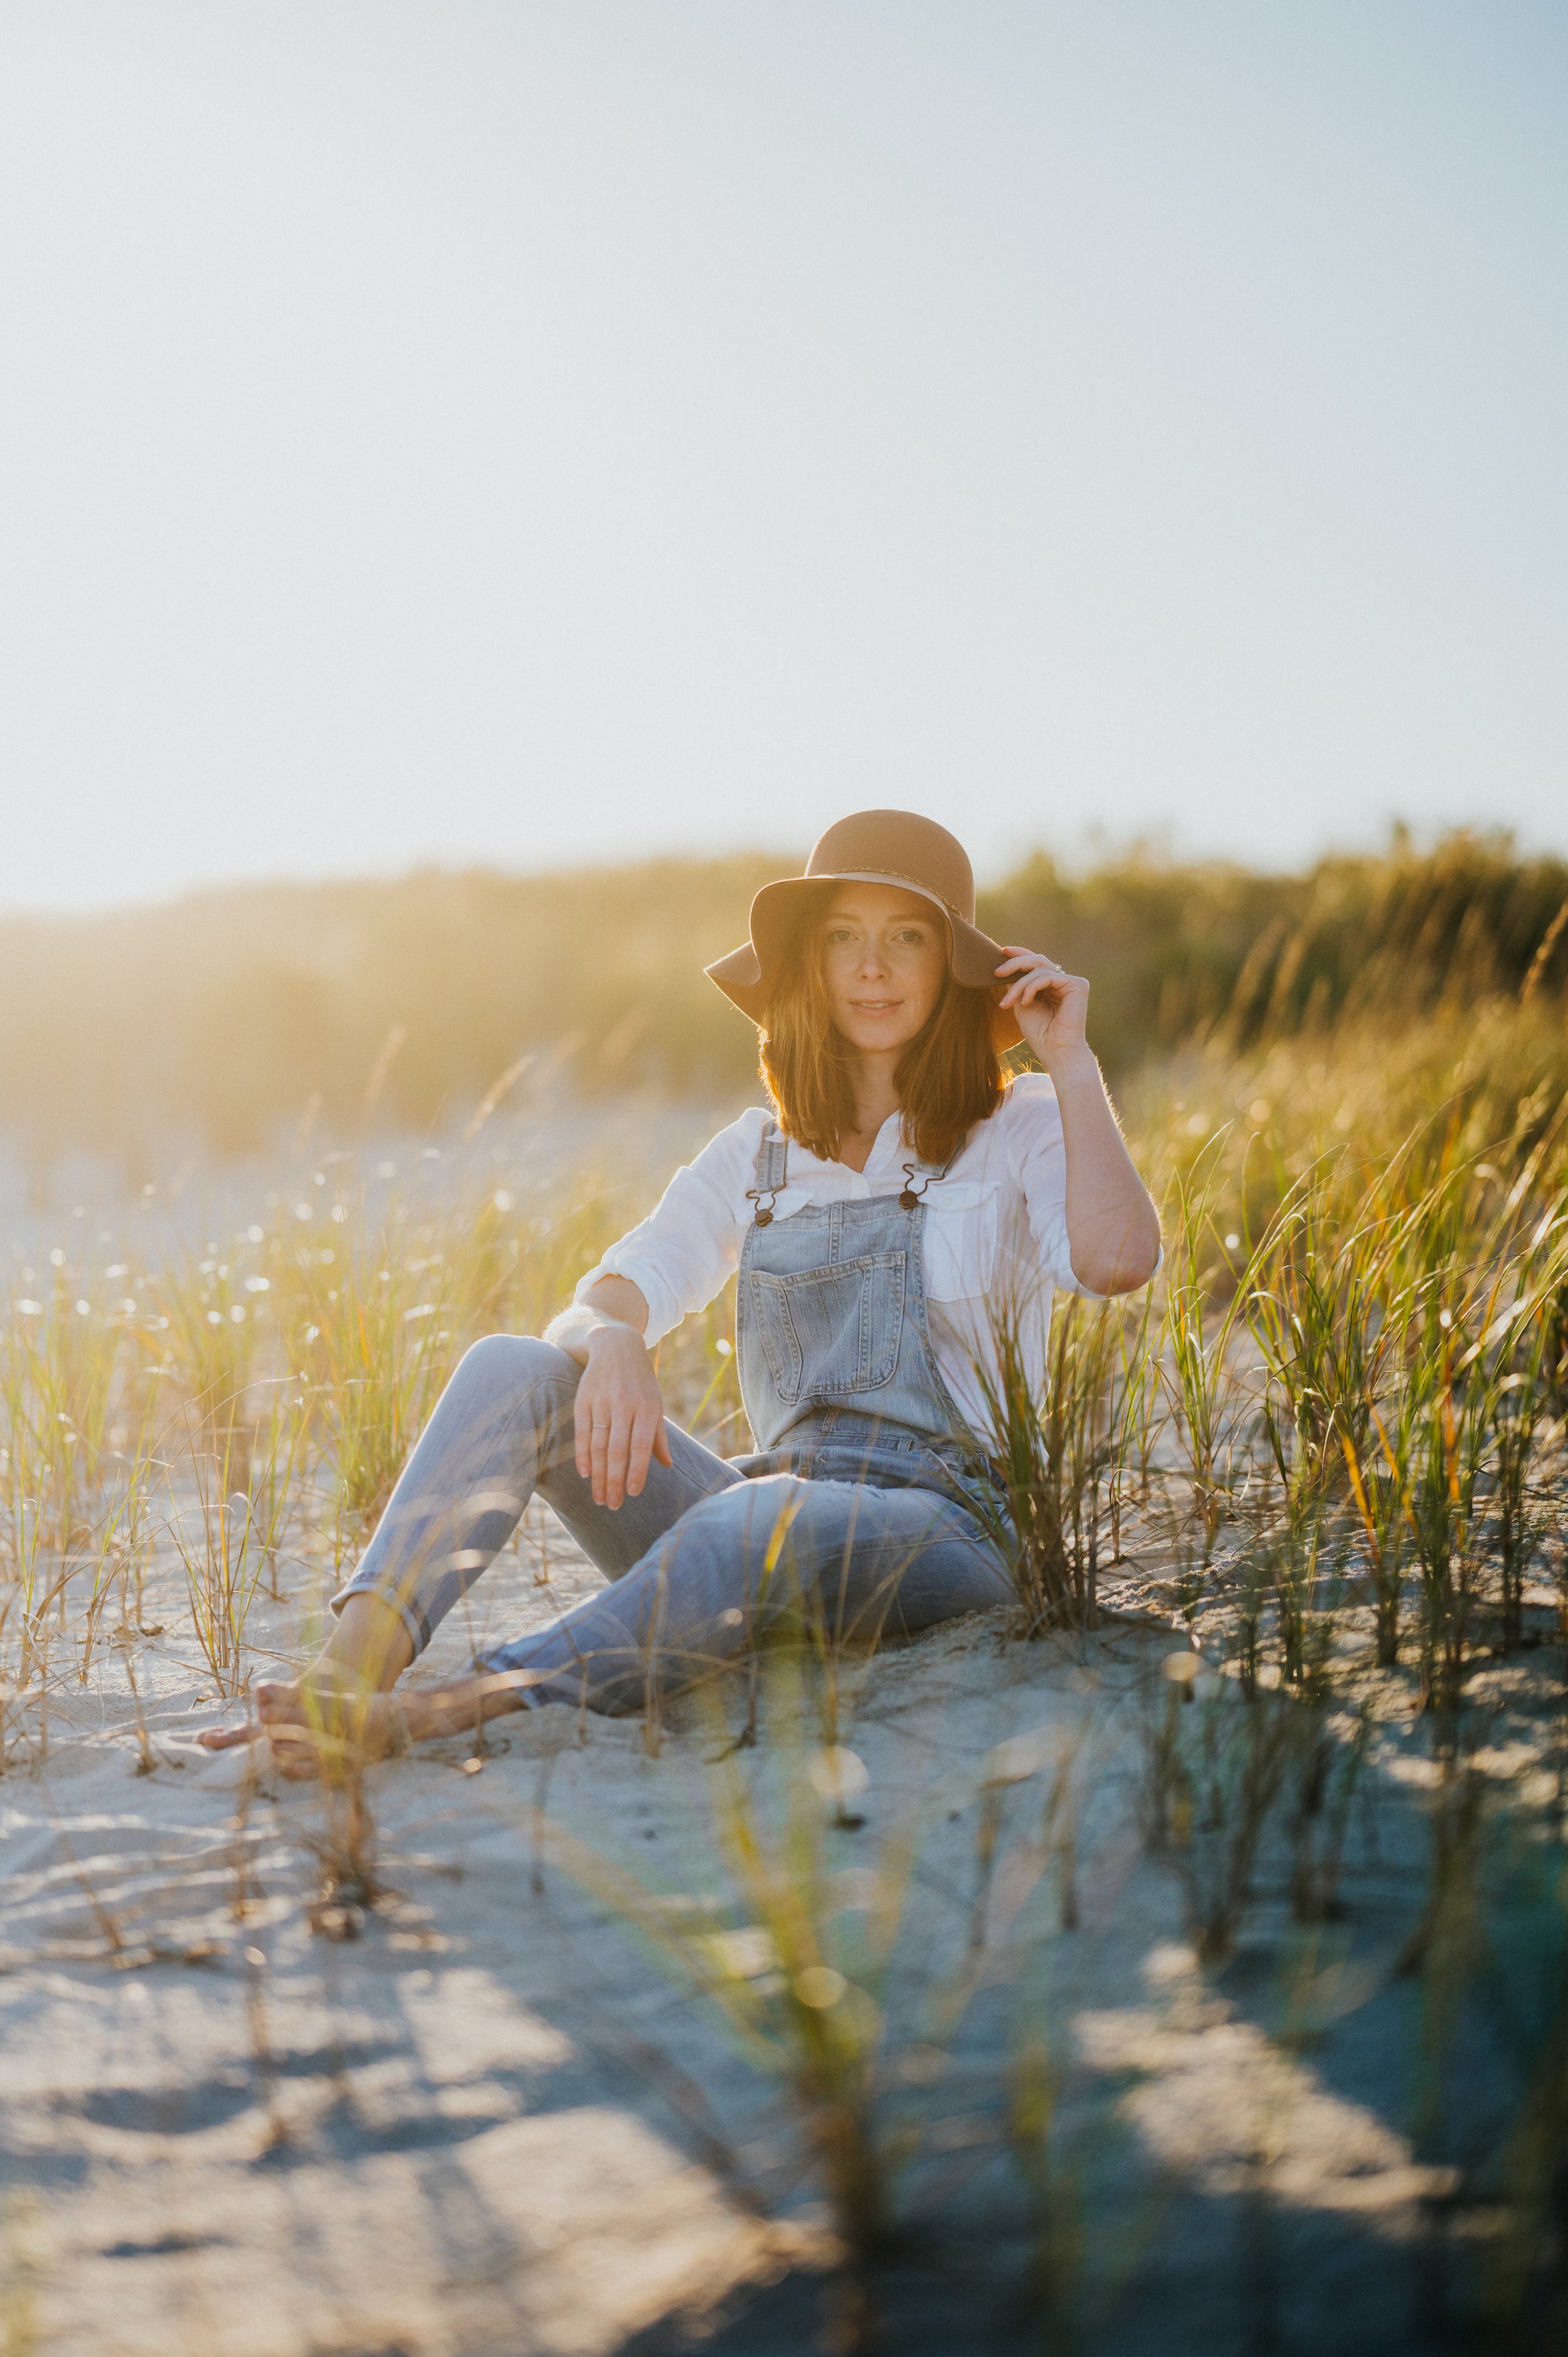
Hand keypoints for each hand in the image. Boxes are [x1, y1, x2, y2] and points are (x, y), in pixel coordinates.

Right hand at [574, 1325, 672, 1508]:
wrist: (615, 1346)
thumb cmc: (641, 1381)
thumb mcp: (656, 1402)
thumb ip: (658, 1435)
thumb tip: (666, 1465)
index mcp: (647, 1407)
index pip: (641, 1446)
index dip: (637, 1471)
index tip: (632, 1493)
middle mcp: (624, 1405)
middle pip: (618, 1450)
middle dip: (614, 1481)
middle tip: (612, 1505)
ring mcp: (602, 1402)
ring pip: (599, 1445)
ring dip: (598, 1475)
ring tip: (599, 1497)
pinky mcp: (583, 1400)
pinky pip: (582, 1432)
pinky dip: (583, 1454)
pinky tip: (585, 1473)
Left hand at [995, 945, 1090, 1071]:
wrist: (1055, 1051)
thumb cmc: (1040, 1034)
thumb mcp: (1022, 1004)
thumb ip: (1017, 985)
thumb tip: (1005, 967)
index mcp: (1052, 986)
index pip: (1036, 964)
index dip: (1020, 954)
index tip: (1002, 951)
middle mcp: (1063, 982)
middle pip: (1037, 960)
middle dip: (1015, 963)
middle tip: (997, 972)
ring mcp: (1072, 982)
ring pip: (1039, 969)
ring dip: (1018, 985)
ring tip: (1007, 1002)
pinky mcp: (1078, 984)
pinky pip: (1046, 976)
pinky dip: (1031, 987)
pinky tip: (1026, 1002)